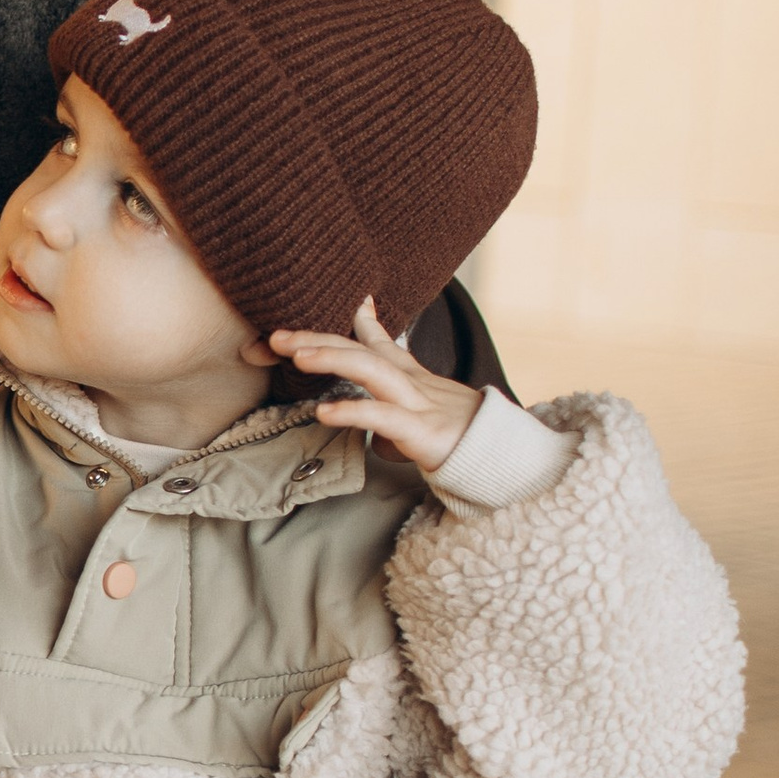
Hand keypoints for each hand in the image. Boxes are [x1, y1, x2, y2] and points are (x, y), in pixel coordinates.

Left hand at [271, 301, 479, 474]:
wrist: (504, 457)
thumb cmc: (460, 437)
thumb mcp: (420, 415)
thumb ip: (386, 408)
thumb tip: (358, 420)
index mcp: (409, 376)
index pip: (371, 342)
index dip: (339, 327)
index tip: (300, 320)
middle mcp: (411, 382)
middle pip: (359, 350)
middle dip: (316, 339)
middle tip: (274, 336)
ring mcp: (417, 403)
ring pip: (371, 370)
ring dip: (332, 358)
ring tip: (296, 355)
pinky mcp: (422, 431)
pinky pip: (384, 417)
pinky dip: (354, 411)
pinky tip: (325, 412)